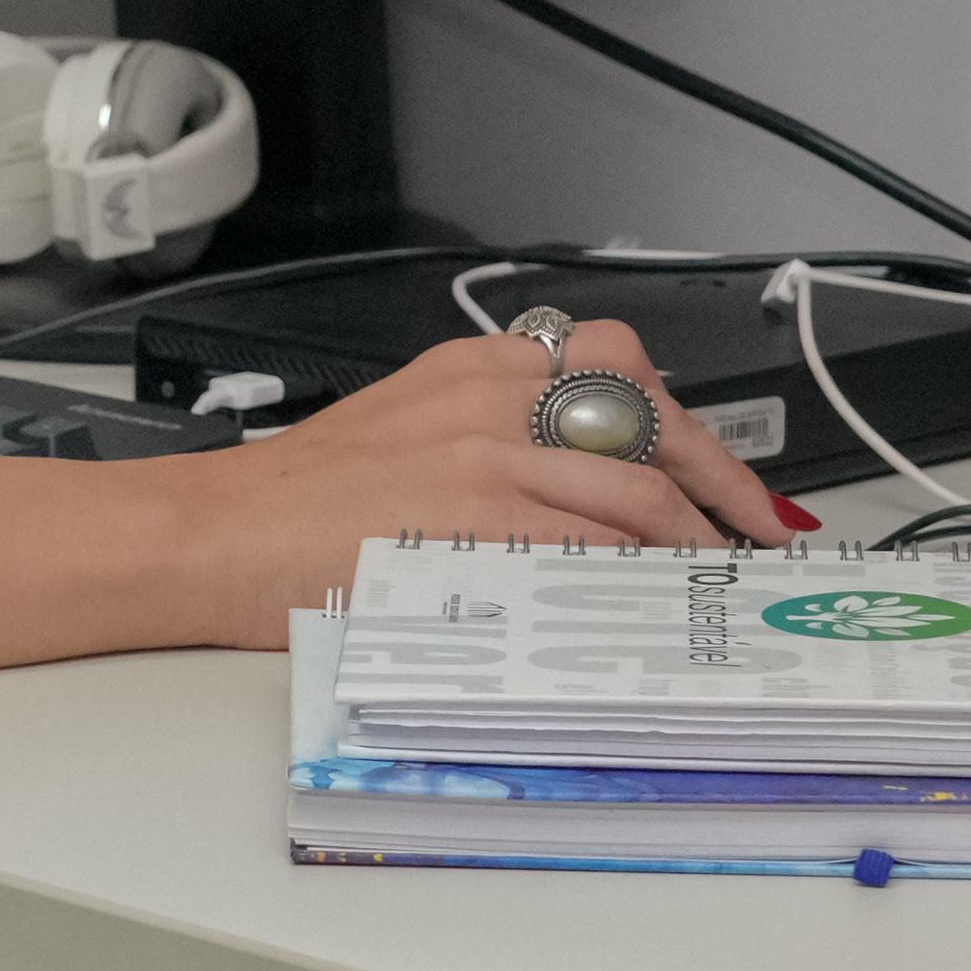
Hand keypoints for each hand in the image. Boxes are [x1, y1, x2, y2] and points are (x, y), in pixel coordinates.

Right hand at [149, 319, 797, 650]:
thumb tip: (581, 503)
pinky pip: (592, 544)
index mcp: (475, 367)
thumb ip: (491, 445)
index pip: (620, 368)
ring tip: (720, 585)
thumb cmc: (292, 505)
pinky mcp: (476, 512)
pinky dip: (642, 575)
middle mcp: (492, 393)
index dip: (688, 428)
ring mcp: (489, 452)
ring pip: (638, 487)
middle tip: (758, 532)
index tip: (722, 477)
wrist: (213, 533)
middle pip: (651, 417)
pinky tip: (661, 603)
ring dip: (697, 542)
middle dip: (722, 481)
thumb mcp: (404, 438)